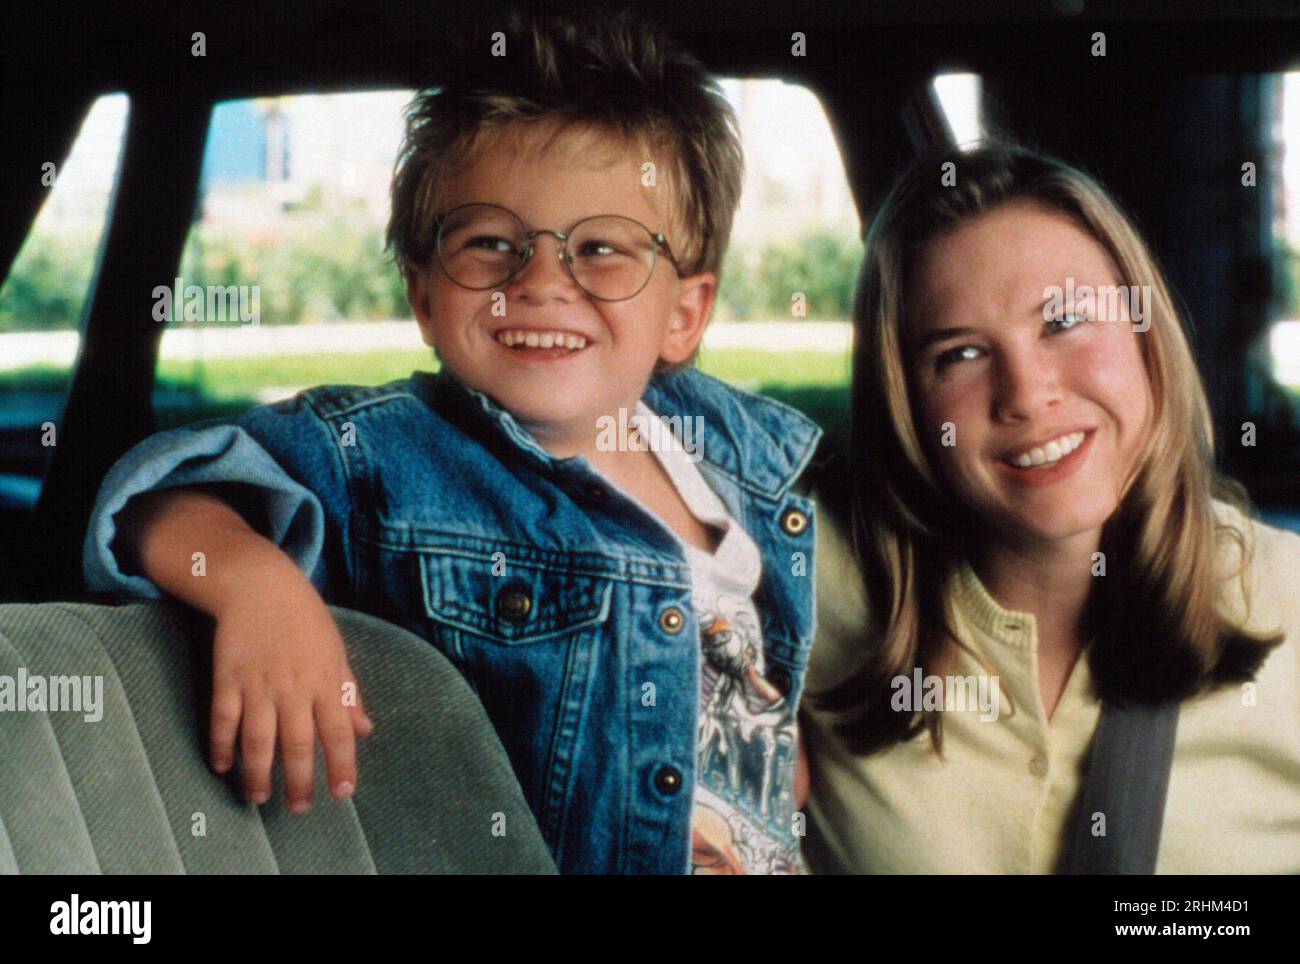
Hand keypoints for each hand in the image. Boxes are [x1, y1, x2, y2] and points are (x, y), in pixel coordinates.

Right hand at [207, 568, 373, 811]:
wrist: (261, 585)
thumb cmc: (305, 619)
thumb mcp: (337, 652)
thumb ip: (349, 694)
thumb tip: (365, 730)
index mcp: (326, 680)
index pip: (339, 731)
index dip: (342, 763)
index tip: (342, 791)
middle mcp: (294, 687)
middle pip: (298, 744)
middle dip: (300, 780)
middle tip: (299, 808)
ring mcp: (258, 684)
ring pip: (259, 739)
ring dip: (258, 772)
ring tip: (258, 797)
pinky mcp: (228, 678)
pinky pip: (223, 719)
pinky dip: (222, 744)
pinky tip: (223, 765)